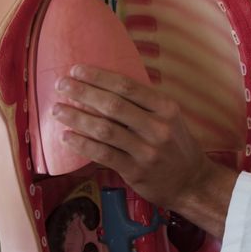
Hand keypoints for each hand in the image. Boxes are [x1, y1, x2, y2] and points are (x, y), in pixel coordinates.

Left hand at [53, 65, 235, 236]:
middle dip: (83, 92)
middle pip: (113, 105)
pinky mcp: (136, 171)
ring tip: (58, 110)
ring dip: (77, 118)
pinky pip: (104, 154)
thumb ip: (145, 103)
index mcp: (166, 107)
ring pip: (105, 130)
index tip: (76, 70)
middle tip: (61, 85)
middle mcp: (158, 127)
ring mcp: (147, 150)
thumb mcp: (170, 118)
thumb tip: (106, 84)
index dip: (99, 77)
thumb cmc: (176, 145)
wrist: (192, 182)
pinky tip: (67, 137)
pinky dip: (83, 144)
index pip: (127, 86)